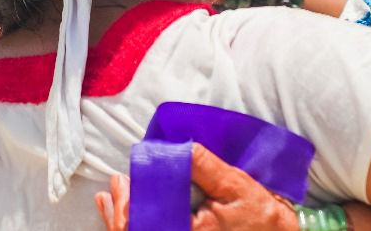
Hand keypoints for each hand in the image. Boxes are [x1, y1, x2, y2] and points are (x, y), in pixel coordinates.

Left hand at [94, 143, 297, 229]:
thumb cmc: (258, 214)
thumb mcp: (234, 185)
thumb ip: (205, 167)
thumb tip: (180, 147)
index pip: (143, 221)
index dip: (127, 202)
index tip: (123, 179)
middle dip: (119, 208)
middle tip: (117, 182)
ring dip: (121, 218)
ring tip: (112, 196)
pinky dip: (132, 225)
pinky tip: (123, 214)